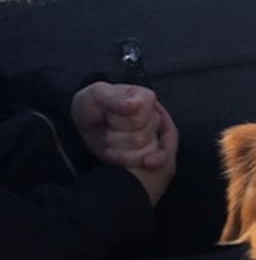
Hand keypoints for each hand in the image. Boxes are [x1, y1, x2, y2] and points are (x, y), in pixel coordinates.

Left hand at [71, 81, 178, 205]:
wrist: (87, 129)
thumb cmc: (92, 110)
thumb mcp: (94, 96)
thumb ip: (113, 97)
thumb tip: (135, 105)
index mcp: (143, 96)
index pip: (141, 114)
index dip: (121, 120)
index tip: (107, 117)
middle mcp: (154, 114)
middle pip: (142, 135)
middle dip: (119, 137)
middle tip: (108, 130)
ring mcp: (158, 135)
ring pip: (147, 151)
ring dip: (123, 152)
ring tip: (112, 144)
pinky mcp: (158, 151)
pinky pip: (163, 160)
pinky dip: (153, 162)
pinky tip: (144, 162)